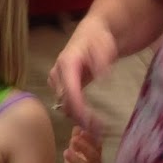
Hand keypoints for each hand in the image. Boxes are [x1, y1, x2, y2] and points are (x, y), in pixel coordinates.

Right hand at [49, 16, 118, 134]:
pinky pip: (65, 102)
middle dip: (79, 117)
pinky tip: (89, 120)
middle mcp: (58, 73)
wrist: (93, 32)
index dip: (78, 107)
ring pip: (63, 103)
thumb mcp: (104, 46)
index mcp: (66, 64)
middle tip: (97, 131)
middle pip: (64, 100)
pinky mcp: (63, 85)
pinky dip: (75, 112)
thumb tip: (102, 78)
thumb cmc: (99, 38)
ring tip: (95, 128)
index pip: (69, 90)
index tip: (90, 121)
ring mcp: (58, 79)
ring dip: (77, 117)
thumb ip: (102, 62)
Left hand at [59, 126, 103, 162]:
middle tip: (74, 139)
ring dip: (78, 160)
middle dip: (85, 147)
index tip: (83, 130)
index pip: (97, 146)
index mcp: (95, 158)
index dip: (91, 138)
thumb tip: (77, 126)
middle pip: (95, 156)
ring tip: (66, 152)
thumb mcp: (74, 154)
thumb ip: (76, 142)